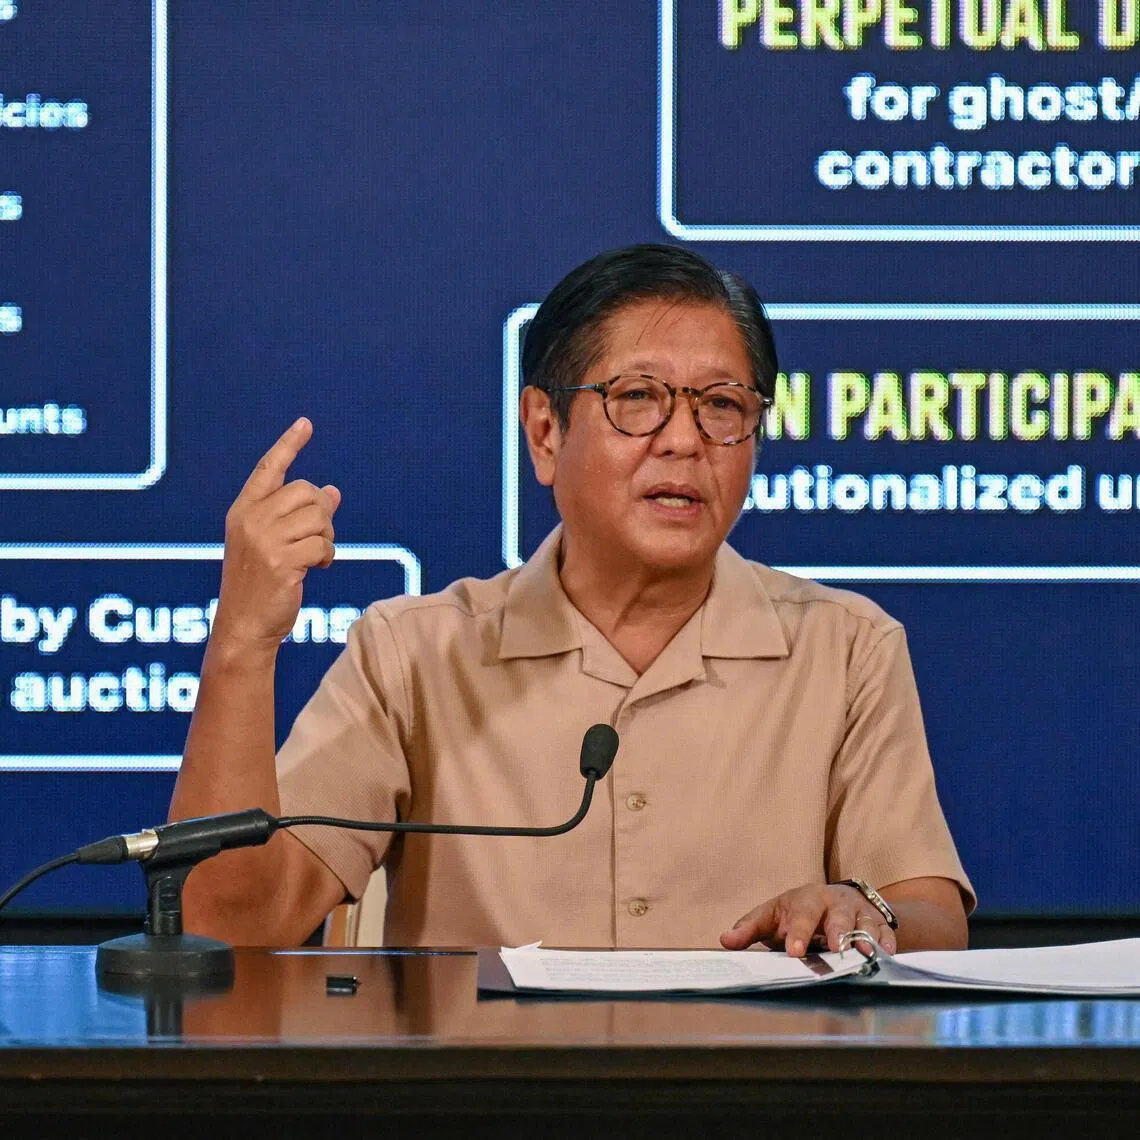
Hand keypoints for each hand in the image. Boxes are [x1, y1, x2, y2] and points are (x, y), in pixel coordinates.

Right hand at [214, 417, 340, 649]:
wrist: (243, 626)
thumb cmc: (260, 585)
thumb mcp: (273, 544)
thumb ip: (297, 516)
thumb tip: (333, 491)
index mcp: (242, 511)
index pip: (268, 469)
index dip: (289, 445)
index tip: (306, 424)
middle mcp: (250, 520)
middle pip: (306, 491)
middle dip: (322, 512)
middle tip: (318, 536)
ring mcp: (264, 540)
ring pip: (319, 517)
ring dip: (327, 537)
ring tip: (316, 556)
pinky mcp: (281, 562)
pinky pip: (323, 545)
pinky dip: (327, 556)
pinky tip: (317, 568)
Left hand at [719, 883, 897, 956]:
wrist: (834, 900)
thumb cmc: (797, 912)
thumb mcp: (771, 915)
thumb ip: (749, 929)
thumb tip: (726, 941)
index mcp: (807, 899)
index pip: (802, 914)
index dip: (798, 933)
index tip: (794, 951)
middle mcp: (835, 903)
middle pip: (839, 916)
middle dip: (838, 931)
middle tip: (837, 948)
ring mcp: (859, 912)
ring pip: (866, 924)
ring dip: (866, 938)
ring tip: (866, 954)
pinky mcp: (878, 923)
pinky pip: (886, 933)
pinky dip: (888, 943)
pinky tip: (888, 955)